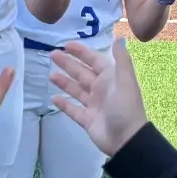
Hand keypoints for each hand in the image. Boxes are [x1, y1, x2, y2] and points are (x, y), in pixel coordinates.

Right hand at [49, 37, 146, 155]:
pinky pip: (73, 109)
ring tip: (50, 74)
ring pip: (76, 90)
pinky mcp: (87, 120)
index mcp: (110, 78)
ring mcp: (93, 105)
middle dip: (68, 64)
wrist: (126, 139)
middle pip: (81, 73)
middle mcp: (101, 89)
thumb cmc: (125, 107)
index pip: (93, 61)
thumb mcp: (125, 81)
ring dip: (64, 81)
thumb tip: (119, 38)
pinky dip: (64, 104)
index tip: (66, 45)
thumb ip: (121, 59)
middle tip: (52, 55)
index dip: (81, 52)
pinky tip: (53, 98)